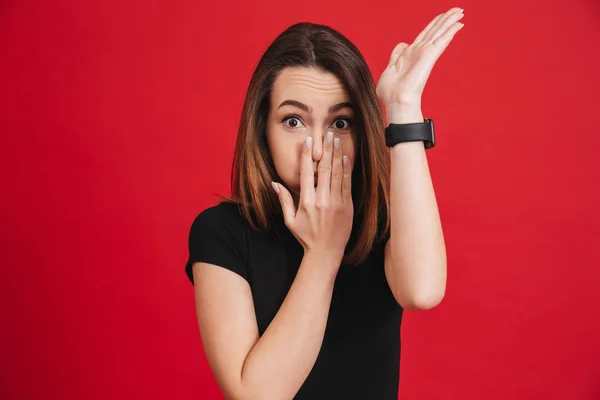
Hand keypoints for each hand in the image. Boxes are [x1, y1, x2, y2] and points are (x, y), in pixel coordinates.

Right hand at [272, 132, 353, 266]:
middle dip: (326, 149)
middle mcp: (321, 200)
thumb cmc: (306, 237)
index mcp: (306, 202)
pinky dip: (346, 169)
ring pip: (337, 173)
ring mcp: (336, 202)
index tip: (308, 141)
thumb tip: (274, 183)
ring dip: (337, 155)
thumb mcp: (290, 220)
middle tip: (326, 134)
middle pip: (324, 169)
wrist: (326, 252)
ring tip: (336, 140)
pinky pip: (347, 183)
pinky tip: (345, 157)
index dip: (307, 155)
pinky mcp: (347, 206)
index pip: (306, 173)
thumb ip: (284, 200)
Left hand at [376, 7, 464, 113]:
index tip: (442, 16)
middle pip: (435, 30)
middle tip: (458, 10)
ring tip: (460, 12)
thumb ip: (396, 55)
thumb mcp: (390, 68)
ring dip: (450, 21)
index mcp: (411, 54)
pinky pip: (442, 40)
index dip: (434, 24)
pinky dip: (450, 31)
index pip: (425, 34)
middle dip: (446, 19)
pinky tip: (458, 24)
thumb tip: (402, 44)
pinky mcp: (430, 56)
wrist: (396, 100)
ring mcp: (426, 54)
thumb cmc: (391, 91)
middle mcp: (420, 52)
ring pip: (440, 32)